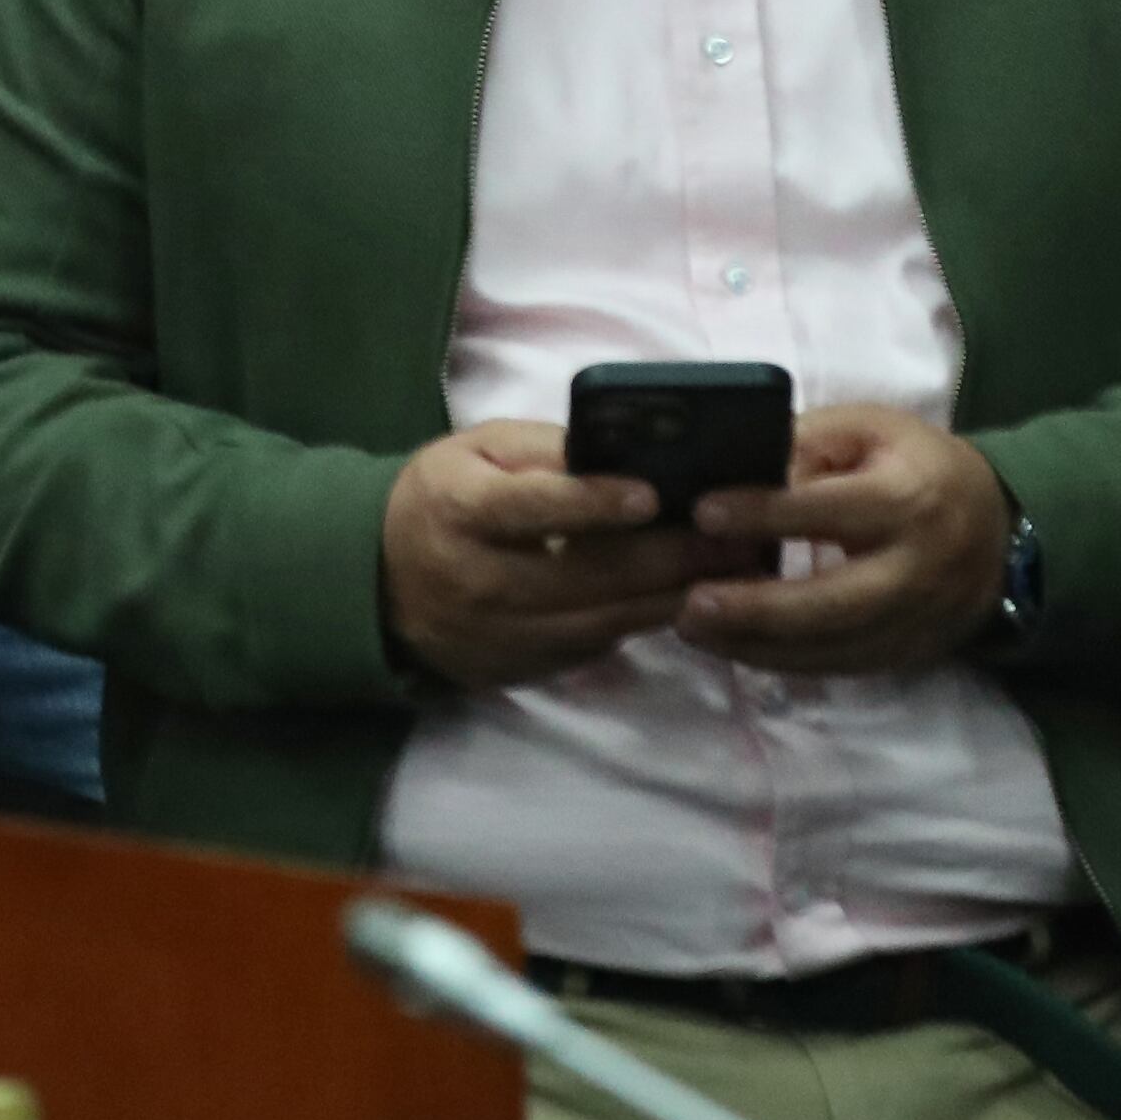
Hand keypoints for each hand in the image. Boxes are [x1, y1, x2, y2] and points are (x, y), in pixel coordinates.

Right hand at [377, 422, 728, 689]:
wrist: (385, 583)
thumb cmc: (443, 498)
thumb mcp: (476, 452)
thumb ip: (545, 450)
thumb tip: (626, 452)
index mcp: (461, 511)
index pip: (534, 509)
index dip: (595, 502)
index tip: (654, 494)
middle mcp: (482, 581)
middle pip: (588, 576)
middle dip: (669, 556)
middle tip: (735, 535)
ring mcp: (505, 635)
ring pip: (606, 620)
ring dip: (676, 595)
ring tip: (734, 568)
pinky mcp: (528, 668)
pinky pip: (601, 646)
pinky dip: (647, 620)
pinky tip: (691, 596)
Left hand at [675, 404, 1013, 675]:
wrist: (1000, 530)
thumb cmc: (917, 466)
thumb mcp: (869, 429)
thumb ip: (806, 443)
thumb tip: (735, 470)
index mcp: (908, 499)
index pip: (828, 510)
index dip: (764, 513)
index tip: (703, 512)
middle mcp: (916, 569)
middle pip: (833, 603)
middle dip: (757, 609)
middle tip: (690, 603)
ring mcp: (916, 621)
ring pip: (832, 647)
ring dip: (757, 645)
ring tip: (692, 628)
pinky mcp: (907, 653)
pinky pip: (840, 666)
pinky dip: (782, 662)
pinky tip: (733, 647)